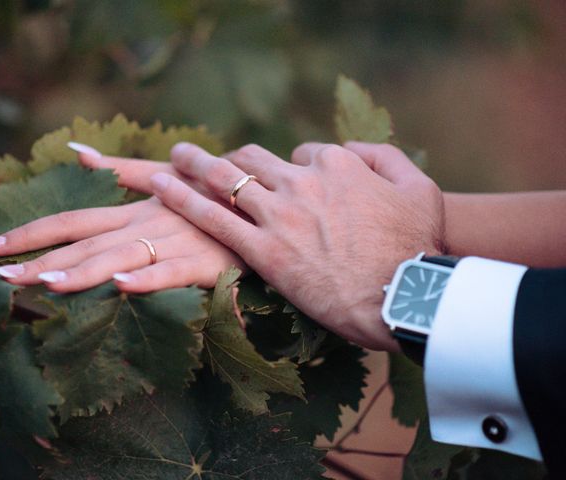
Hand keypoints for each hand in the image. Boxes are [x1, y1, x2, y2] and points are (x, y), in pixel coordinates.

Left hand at [0, 149, 244, 293]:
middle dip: (42, 259)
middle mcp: (146, 224)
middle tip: (0, 277)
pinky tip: (122, 285)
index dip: (32, 231)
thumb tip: (75, 150)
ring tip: (47, 285)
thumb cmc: (211, 194)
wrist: (264, 203)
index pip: (73, 220)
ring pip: (122, 256)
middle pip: (86, 242)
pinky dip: (148, 276)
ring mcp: (174, 242)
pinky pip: (173, 271)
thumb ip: (122, 168)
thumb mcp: (167, 178)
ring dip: (85, 270)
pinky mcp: (204, 261)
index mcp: (133, 209)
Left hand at [149, 141, 445, 350]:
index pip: (301, 154)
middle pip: (254, 159)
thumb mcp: (418, 188)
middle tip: (212, 160)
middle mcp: (302, 182)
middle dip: (233, 158)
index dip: (292, 168)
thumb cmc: (414, 245)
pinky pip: (213, 218)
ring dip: (195, 163)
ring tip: (175, 155)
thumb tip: (352, 149)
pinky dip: (183, 198)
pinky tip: (160, 187)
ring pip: (226, 178)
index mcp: (337, 164)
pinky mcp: (263, 251)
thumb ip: (383, 156)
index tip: (288, 186)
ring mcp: (279, 215)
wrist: (402, 296)